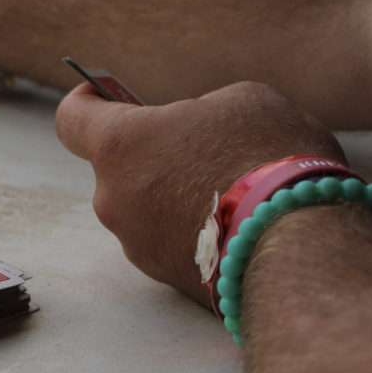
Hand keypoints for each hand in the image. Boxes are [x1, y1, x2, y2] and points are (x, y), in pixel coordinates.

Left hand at [55, 81, 346, 306]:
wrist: (300, 243)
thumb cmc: (269, 157)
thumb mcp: (241, 101)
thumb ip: (198, 111)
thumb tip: (195, 131)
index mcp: (118, 145)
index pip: (71, 120)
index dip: (87, 103)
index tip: (106, 95)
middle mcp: (111, 199)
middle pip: (118, 166)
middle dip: (152, 153)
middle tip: (203, 147)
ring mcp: (134, 244)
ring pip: (144, 206)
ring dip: (173, 195)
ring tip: (231, 189)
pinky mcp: (163, 277)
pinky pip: (169, 241)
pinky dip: (192, 230)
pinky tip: (236, 223)